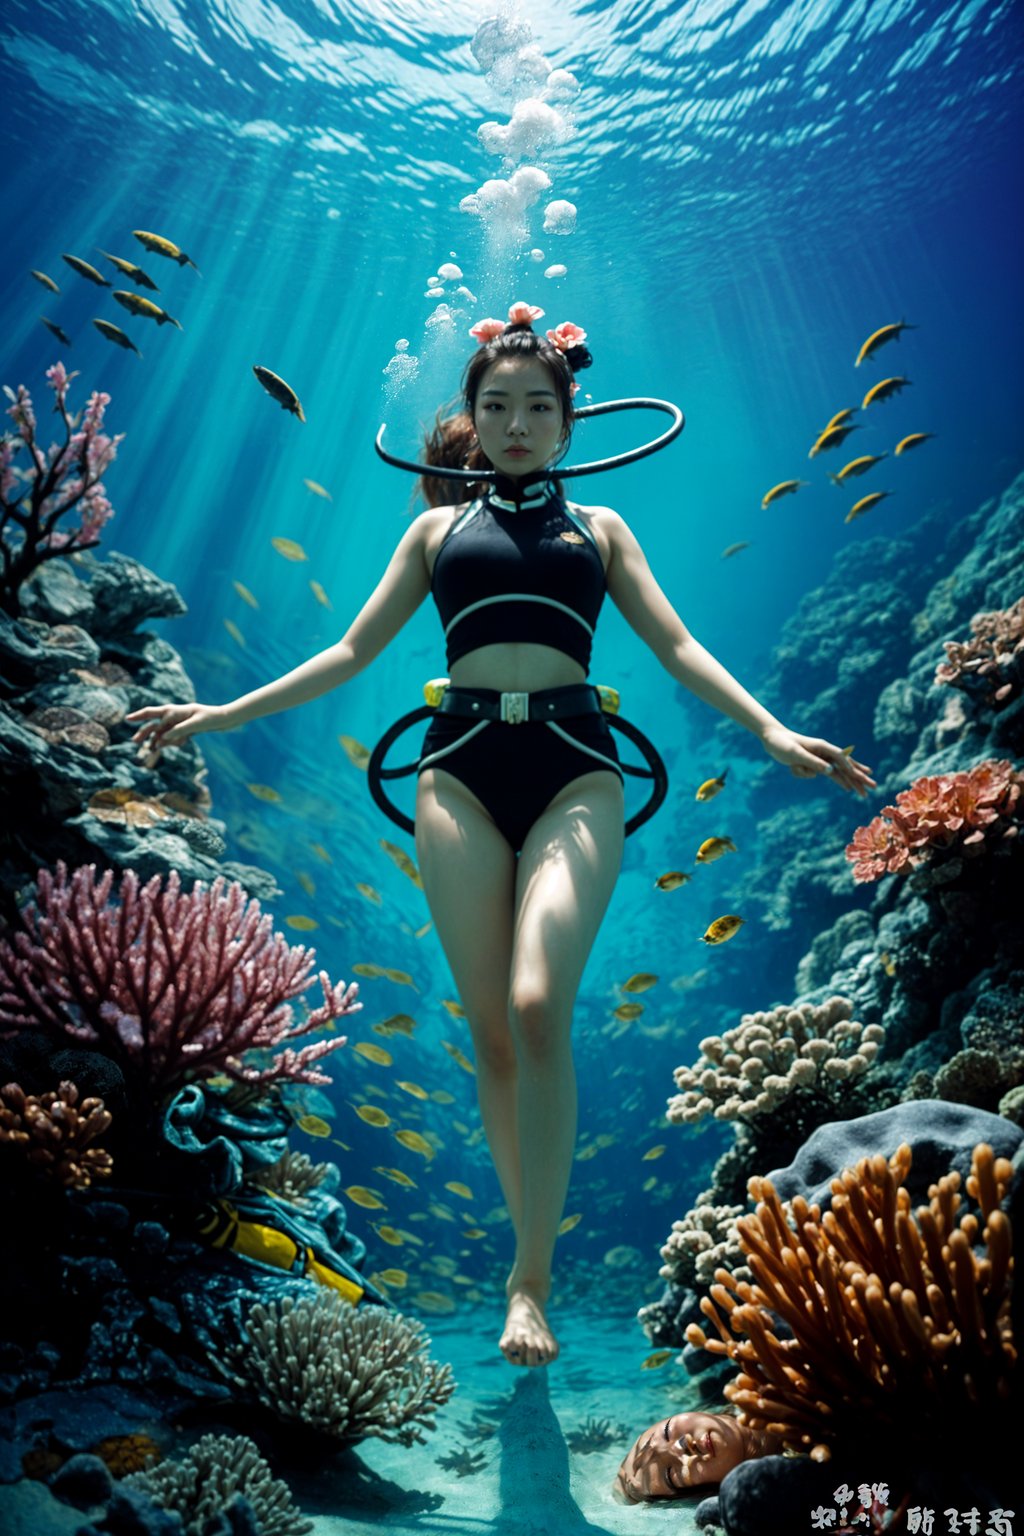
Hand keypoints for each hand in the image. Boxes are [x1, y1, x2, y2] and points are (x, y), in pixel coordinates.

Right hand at [125, 701, 232, 760]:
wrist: (224, 720)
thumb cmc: (211, 718)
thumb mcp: (197, 724)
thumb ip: (179, 730)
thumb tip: (163, 738)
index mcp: (176, 710)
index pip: (155, 713)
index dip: (141, 716)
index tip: (129, 720)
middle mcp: (174, 717)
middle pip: (155, 723)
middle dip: (144, 732)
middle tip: (134, 741)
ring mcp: (178, 724)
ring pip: (161, 732)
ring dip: (155, 741)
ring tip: (149, 751)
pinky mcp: (183, 731)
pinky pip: (171, 738)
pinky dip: (169, 743)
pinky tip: (165, 747)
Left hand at [759, 723, 876, 797]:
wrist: (771, 739)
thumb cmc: (783, 744)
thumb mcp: (796, 754)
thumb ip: (813, 762)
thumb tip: (830, 771)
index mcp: (823, 747)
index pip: (841, 759)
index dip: (852, 769)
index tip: (862, 778)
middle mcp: (824, 752)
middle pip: (846, 767)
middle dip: (859, 777)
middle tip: (873, 787)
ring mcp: (820, 758)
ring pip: (837, 773)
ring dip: (848, 783)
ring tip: (861, 793)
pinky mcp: (813, 763)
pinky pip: (815, 774)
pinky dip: (803, 774)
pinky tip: (799, 771)